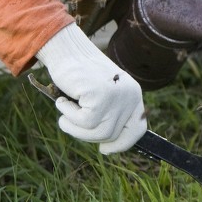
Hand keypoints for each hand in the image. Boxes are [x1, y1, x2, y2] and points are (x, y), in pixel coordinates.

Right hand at [35, 24, 145, 153]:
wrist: (66, 51)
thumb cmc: (80, 76)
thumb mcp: (102, 96)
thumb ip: (109, 116)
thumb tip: (108, 148)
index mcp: (133, 95)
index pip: (138, 130)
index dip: (123, 144)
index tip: (105, 150)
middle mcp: (130, 96)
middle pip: (112, 135)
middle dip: (87, 134)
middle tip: (70, 121)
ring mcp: (117, 96)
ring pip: (98, 132)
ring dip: (74, 127)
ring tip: (64, 109)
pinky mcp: (101, 95)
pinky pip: (83, 122)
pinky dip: (68, 115)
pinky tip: (63, 100)